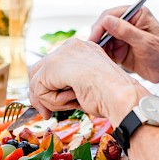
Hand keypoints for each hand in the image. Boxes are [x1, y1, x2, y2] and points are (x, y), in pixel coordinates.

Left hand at [29, 38, 146, 124]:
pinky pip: (39, 89)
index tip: (50, 106)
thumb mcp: (86, 86)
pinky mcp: (53, 64)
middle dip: (40, 95)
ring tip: (71, 102)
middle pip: (38, 70)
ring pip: (38, 81)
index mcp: (82, 49)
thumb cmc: (111, 96)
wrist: (120, 95)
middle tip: (46, 113)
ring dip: (50, 100)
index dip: (49, 88)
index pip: (52, 66)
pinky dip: (52, 101)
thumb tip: (45, 96)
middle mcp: (71, 46)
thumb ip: (67, 85)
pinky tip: (71, 98)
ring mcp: (62, 53)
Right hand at [89, 6, 158, 83]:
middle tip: (94, 49)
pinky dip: (103, 56)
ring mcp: (123, 37)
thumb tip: (107, 21)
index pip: (111, 15)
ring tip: (100, 57)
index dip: (100, 26)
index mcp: (136, 15)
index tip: (94, 38)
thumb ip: (126, 31)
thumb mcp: (146, 42)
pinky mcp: (120, 50)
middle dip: (98, 38)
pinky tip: (105, 61)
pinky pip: (106, 51)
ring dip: (100, 48)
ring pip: (103, 39)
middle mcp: (127, 24)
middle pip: (104, 27)